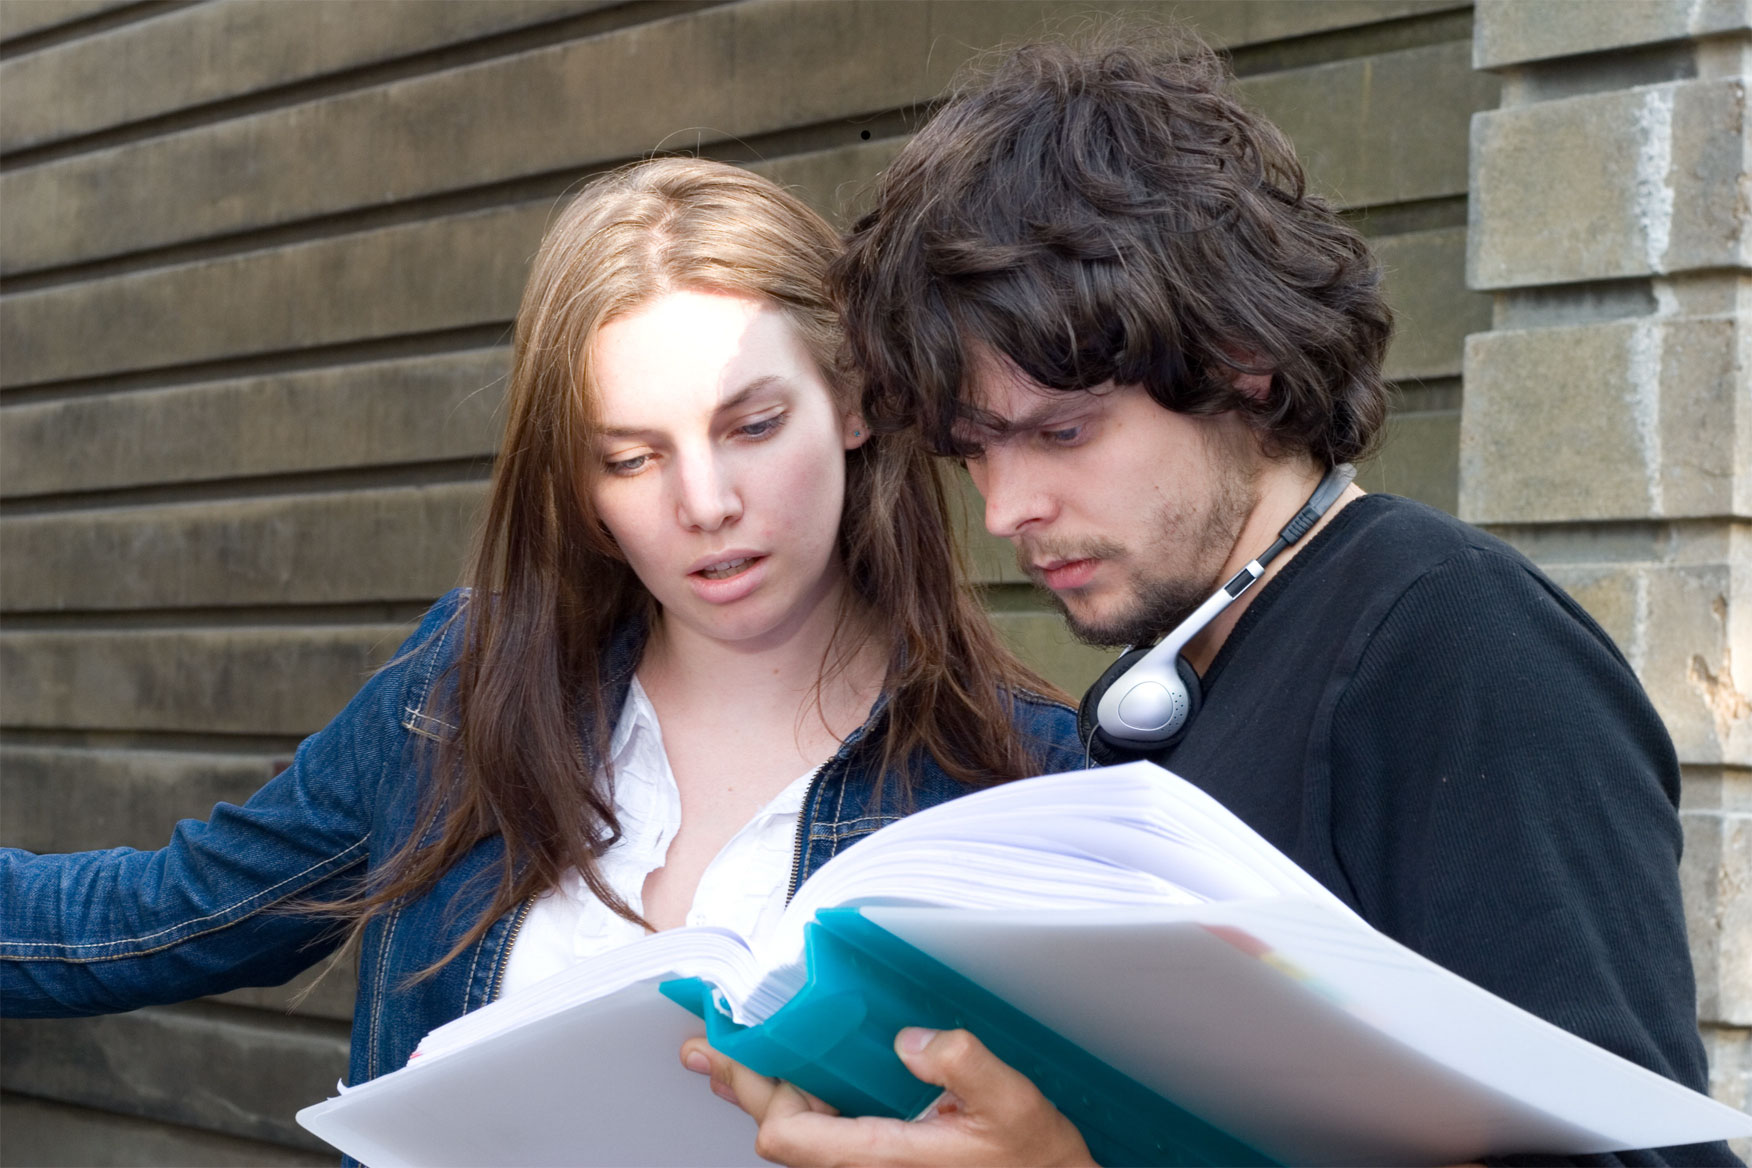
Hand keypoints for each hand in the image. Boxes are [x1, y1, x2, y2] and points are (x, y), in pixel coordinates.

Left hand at [680, 1026, 1095, 1166]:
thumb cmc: (1036, 1162)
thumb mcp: (1014, 1105)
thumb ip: (965, 1065)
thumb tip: (909, 1039)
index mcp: (884, 1159)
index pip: (788, 1134)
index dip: (759, 1090)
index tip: (738, 1044)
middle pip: (780, 1133)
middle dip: (742, 1086)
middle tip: (703, 1049)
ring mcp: (872, 1167)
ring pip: (798, 1136)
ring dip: (764, 1094)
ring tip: (730, 1059)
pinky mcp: (885, 1160)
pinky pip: (823, 1132)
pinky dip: (797, 1102)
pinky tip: (793, 1081)